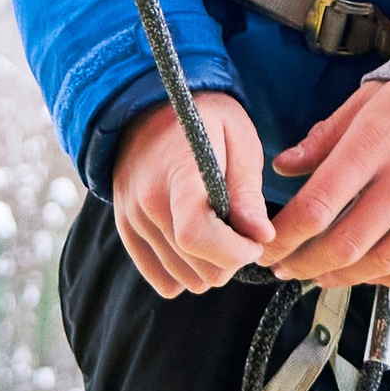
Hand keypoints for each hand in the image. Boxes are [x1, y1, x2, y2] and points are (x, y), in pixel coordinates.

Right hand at [111, 93, 271, 298]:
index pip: (195, 234)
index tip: (254, 240)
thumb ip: (247, 191)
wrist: (149, 108)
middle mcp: (148, 201)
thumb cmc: (205, 121)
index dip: (233, 251)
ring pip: (186, 280)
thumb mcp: (239, 139)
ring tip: (219, 230)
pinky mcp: (127, 232)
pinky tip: (198, 242)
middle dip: (232, 259)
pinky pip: (164, 282)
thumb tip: (262, 236)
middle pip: (198, 267)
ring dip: (211, 266)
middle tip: (241, 230)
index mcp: (179, 173)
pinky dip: (187, 272)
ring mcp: (133, 220)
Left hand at [264, 81, 389, 289]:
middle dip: (306, 264)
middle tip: (286, 268)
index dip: (285, 236)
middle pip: (346, 244)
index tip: (268, 247)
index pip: (319, 204)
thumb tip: (284, 167)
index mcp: (375, 143)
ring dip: (343, 278)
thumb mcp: (365, 101)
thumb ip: (323, 138)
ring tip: (321, 275)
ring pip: (383, 262)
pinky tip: (369, 273)